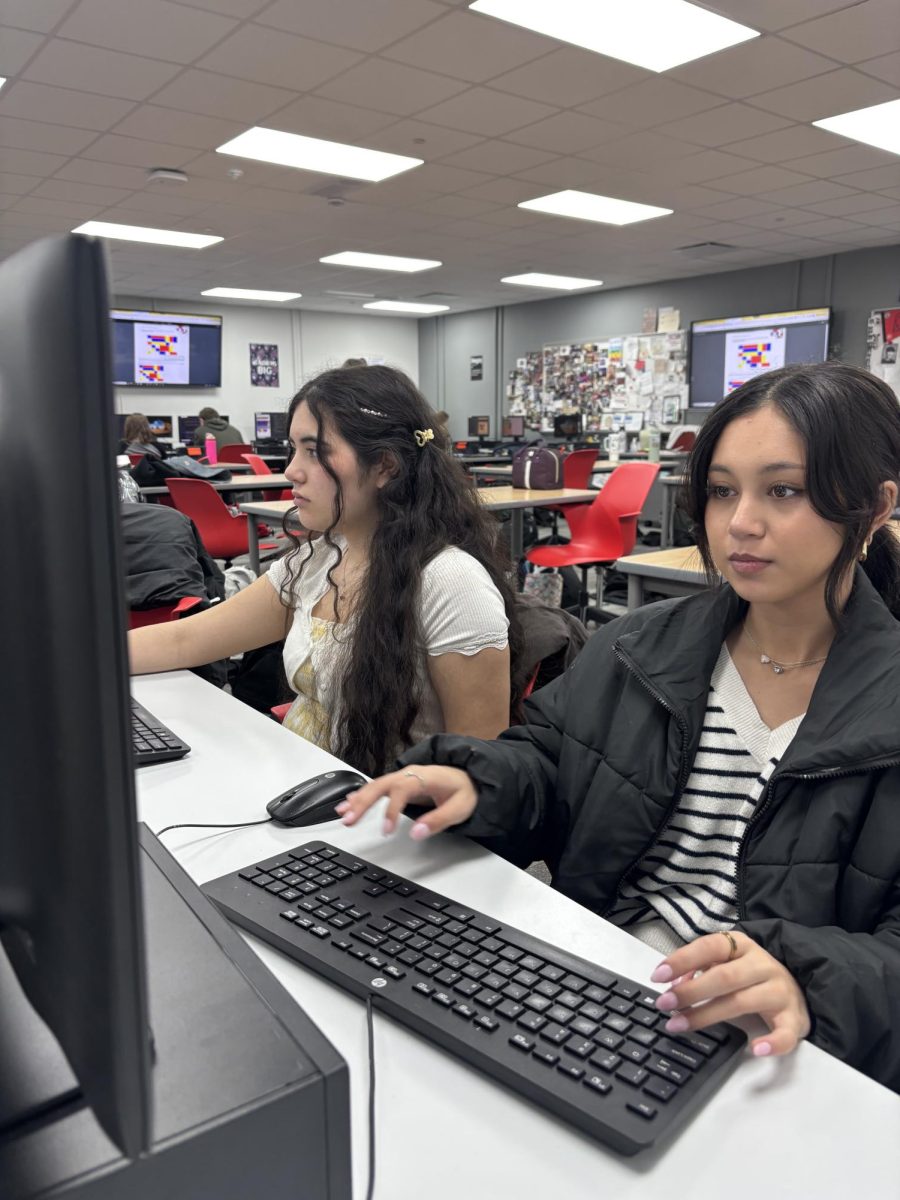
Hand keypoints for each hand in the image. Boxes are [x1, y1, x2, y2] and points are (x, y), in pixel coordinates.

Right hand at [335, 765, 477, 839]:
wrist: (469, 777)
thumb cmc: (465, 791)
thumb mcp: (459, 808)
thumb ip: (438, 821)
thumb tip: (416, 833)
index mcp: (424, 776)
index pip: (401, 790)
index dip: (392, 811)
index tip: (385, 831)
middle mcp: (409, 774)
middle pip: (381, 785)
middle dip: (363, 802)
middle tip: (348, 819)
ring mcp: (403, 777)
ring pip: (375, 786)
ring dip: (358, 800)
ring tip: (343, 814)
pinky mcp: (399, 784)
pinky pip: (377, 788)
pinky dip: (361, 796)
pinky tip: (348, 803)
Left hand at [650, 930, 810, 1057]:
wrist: (800, 986)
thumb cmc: (752, 975)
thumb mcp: (727, 962)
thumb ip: (700, 968)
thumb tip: (673, 983)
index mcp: (743, 946)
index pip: (710, 947)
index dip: (682, 959)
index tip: (657, 976)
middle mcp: (763, 965)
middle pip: (723, 976)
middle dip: (690, 991)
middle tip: (664, 1004)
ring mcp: (780, 991)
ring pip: (742, 1002)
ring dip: (707, 1015)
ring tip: (680, 1025)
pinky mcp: (795, 1018)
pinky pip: (786, 1032)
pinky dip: (772, 1043)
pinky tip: (755, 1049)